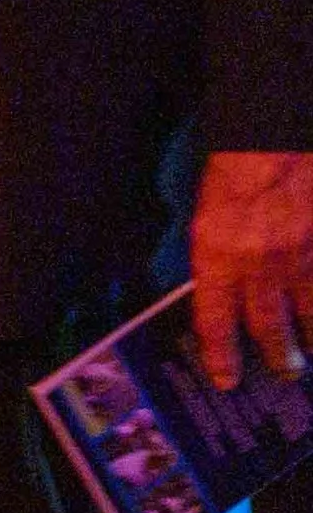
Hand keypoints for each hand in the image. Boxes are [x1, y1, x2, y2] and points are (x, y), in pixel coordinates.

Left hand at [191, 151, 312, 387]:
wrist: (276, 134)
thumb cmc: (237, 165)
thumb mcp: (210, 211)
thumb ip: (217, 254)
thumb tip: (223, 291)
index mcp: (218, 252)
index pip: (215, 318)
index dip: (220, 354)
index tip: (225, 379)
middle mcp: (260, 264)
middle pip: (269, 326)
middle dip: (277, 356)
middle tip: (283, 372)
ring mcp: (302, 259)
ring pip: (310, 315)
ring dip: (312, 339)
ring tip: (311, 356)